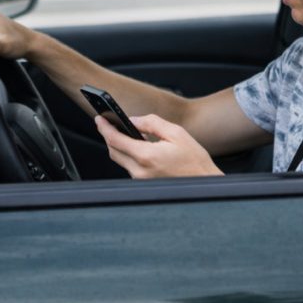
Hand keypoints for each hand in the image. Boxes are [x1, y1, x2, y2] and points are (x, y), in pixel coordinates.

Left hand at [94, 113, 222, 178]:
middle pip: (113, 151)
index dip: (104, 128)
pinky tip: (135, 145)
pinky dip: (128, 154)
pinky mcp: (144, 183)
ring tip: (122, 131)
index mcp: (147, 156)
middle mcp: (140, 171)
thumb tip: (133, 120)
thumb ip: (152, 123)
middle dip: (108, 136)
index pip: (115, 140)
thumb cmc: (194, 160)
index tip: (99, 118)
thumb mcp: (176, 133)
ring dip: (118, 145)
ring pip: (120, 159)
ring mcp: (141, 179)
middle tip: (107, 123)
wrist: (204, 184)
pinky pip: (129, 166)